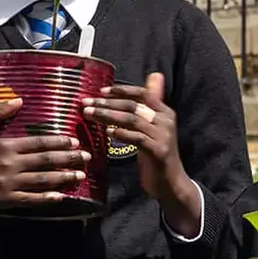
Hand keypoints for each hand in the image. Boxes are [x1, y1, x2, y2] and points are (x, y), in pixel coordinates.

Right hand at [0, 94, 89, 212]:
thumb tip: (19, 100)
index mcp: (5, 146)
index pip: (38, 142)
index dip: (58, 142)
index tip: (74, 141)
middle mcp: (10, 164)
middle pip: (45, 160)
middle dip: (68, 158)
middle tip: (87, 157)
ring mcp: (8, 183)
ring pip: (42, 180)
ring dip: (63, 177)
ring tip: (80, 175)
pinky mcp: (3, 200)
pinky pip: (29, 200)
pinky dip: (46, 198)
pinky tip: (60, 196)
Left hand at [85, 74, 195, 231]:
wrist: (171, 183)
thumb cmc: (157, 154)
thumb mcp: (153, 127)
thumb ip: (150, 105)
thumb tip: (154, 75)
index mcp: (165, 112)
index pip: (143, 93)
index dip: (121, 91)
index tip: (100, 91)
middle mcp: (166, 120)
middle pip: (134, 105)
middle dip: (108, 103)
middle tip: (86, 103)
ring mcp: (163, 136)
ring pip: (132, 120)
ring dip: (108, 115)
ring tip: (89, 114)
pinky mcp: (158, 151)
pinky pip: (137, 138)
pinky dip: (121, 133)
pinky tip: (107, 132)